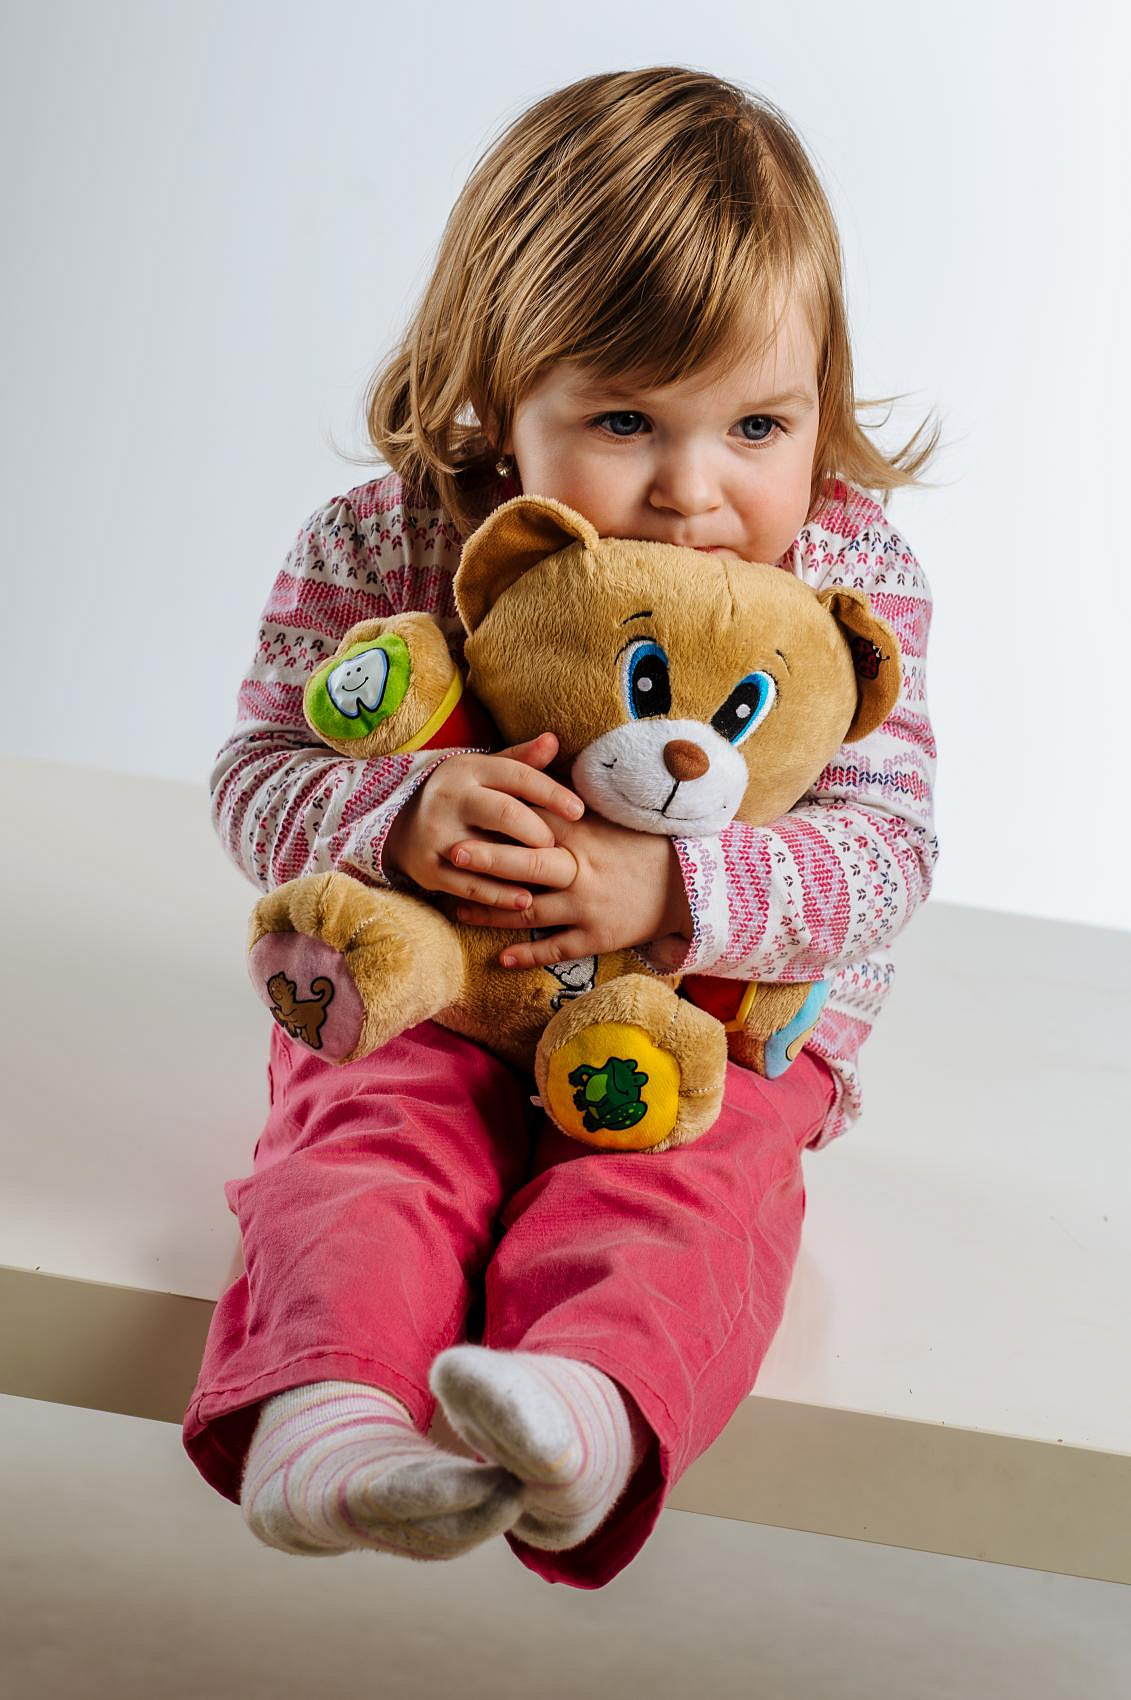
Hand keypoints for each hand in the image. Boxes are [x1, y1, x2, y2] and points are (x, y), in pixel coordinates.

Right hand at [382, 733, 582, 909]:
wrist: (399, 823)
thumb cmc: (462, 795)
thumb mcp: (484, 772)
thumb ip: (520, 760)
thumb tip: (554, 740)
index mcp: (467, 769)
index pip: (517, 776)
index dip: (552, 793)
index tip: (579, 811)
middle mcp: (450, 798)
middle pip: (505, 813)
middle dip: (538, 831)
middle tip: (556, 845)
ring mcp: (436, 834)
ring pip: (488, 852)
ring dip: (524, 867)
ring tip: (552, 875)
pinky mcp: (428, 867)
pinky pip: (470, 885)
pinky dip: (500, 895)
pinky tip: (526, 900)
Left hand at [456, 810, 693, 969]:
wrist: (687, 887)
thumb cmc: (642, 846)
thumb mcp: (610, 817)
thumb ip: (570, 802)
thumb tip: (540, 770)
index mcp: (582, 835)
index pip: (533, 821)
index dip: (500, 815)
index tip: (468, 808)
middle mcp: (580, 870)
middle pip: (525, 864)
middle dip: (487, 859)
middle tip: (451, 854)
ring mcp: (586, 906)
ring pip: (530, 909)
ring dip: (491, 912)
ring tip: (458, 910)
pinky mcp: (597, 936)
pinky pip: (556, 948)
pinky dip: (528, 954)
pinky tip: (501, 957)